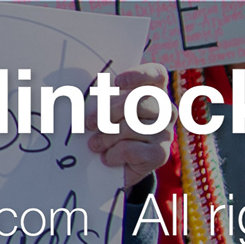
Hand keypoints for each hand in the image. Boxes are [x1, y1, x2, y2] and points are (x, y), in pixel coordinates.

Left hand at [87, 63, 172, 185]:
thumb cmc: (108, 131)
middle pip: (138, 102)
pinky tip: (107, 157)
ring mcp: (165, 132)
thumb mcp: (104, 111)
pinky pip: (130, 149)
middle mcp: (165, 110)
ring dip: (106, 137)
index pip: (156, 75)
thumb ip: (101, 99)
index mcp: (154, 93)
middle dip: (108, 113)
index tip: (117, 83)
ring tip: (94, 144)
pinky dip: (113, 154)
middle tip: (89, 124)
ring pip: (131, 127)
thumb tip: (78, 92)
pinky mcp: (160, 154)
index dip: (139, 75)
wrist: (115, 168)